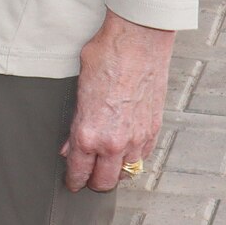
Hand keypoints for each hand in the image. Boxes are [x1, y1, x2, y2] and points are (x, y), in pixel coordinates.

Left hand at [61, 9, 175, 191]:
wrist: (138, 42)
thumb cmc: (107, 57)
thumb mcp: (79, 88)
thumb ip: (76, 121)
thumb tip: (71, 143)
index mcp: (90, 132)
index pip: (79, 171)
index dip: (74, 180)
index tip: (72, 182)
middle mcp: (115, 142)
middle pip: (105, 182)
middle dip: (94, 182)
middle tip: (87, 177)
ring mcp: (137, 138)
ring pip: (127, 173)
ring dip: (115, 171)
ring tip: (106, 165)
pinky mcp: (153, 130)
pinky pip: (143, 156)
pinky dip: (133, 158)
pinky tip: (124, 150)